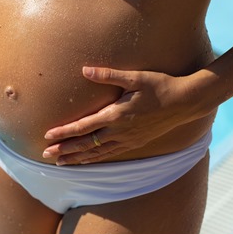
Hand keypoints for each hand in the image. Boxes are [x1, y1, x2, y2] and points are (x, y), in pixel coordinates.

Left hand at [42, 66, 201, 165]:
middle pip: (86, 145)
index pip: (84, 127)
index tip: (47, 136)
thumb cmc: (160, 85)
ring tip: (60, 164)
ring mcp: (128, 140)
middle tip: (46, 155)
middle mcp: (120, 131)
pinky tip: (85, 161)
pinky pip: (110, 155)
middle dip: (65, 150)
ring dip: (77, 158)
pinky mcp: (135, 143)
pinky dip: (94, 159)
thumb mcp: (134, 77)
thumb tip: (85, 69)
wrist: (186, 102)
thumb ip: (108, 75)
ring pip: (96, 153)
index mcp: (116, 115)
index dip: (64, 132)